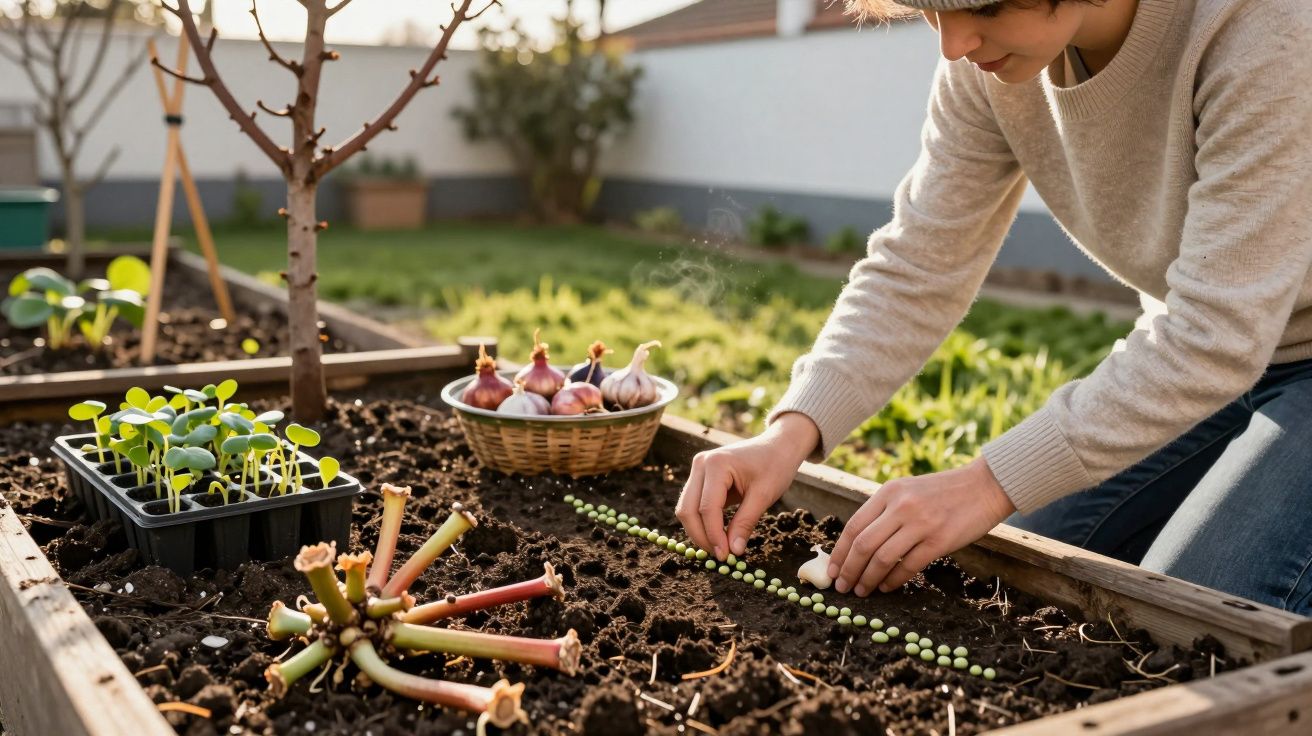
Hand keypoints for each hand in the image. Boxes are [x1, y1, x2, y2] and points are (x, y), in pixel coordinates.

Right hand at [676, 413, 819, 559]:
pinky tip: (717, 536)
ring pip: (686, 509)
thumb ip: (745, 523)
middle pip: (688, 509)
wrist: (778, 446)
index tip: (725, 557)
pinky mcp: (700, 477)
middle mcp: (701, 464)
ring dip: (699, 531)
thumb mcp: (764, 495)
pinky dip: (702, 522)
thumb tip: (733, 551)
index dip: (714, 535)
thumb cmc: (775, 466)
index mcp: (716, 464)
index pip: (707, 508)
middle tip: (720, 556)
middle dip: (701, 536)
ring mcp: (698, 469)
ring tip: (719, 548)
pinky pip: (693, 504)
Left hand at [827, 457, 1014, 595]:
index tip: (832, 570)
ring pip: (882, 558)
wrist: (984, 486)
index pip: (854, 525)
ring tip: (862, 591)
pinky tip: (886, 587)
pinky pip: (908, 566)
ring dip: (868, 579)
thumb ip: (885, 511)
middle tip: (842, 587)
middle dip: (849, 570)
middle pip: (863, 544)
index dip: (840, 552)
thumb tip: (858, 544)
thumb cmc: (943, 492)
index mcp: (889, 492)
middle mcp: (900, 506)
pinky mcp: (939, 541)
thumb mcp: (908, 491)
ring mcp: (920, 523)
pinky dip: (893, 580)